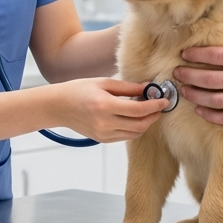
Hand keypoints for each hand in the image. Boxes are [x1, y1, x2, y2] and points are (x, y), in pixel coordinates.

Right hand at [52, 79, 167, 142]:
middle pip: (140, 125)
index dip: (154, 105)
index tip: (164, 100)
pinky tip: (135, 117)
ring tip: (148, 110)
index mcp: (105, 106)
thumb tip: (148, 88)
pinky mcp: (102, 140)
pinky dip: (135, 128)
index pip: (138, 110)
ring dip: (146, 123)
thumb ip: (127, 87)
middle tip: (159, 106)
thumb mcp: (103, 83)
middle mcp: (105, 123)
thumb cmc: (78, 90)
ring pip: (135, 133)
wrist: (59, 107)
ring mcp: (104, 134)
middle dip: (153, 116)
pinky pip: (126, 136)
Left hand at [175, 14, 222, 124]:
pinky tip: (199, 110)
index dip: (197, 55)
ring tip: (183, 89)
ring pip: (216, 100)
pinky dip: (210, 115)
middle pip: (211, 80)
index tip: (184, 54)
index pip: (217, 56)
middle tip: (177, 72)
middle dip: (189, 76)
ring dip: (195, 96)